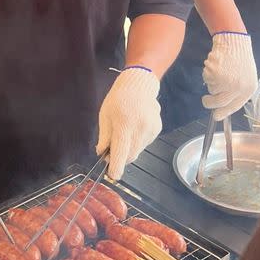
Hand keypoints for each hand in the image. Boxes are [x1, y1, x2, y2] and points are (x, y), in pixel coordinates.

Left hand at [97, 66, 160, 180]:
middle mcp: (140, 128)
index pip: (121, 152)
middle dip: (121, 158)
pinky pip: (145, 144)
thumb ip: (104, 137)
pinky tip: (135, 128)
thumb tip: (102, 154)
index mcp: (124, 124)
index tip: (112, 175)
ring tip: (125, 133)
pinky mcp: (157, 129)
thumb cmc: (118, 99)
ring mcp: (151, 129)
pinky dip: (137, 142)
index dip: (116, 167)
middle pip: (131, 155)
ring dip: (129, 149)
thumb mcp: (104, 116)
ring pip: (138, 151)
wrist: (139, 85)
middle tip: (111, 152)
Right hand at [202, 33, 257, 120]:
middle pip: (219, 103)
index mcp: (248, 89)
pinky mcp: (216, 74)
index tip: (216, 116)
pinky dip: (208, 73)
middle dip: (209, 103)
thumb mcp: (246, 77)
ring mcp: (227, 81)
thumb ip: (237, 91)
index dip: (223, 113)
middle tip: (205, 100)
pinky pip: (207, 79)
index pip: (234, 107)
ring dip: (212, 82)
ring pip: (211, 89)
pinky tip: (216, 65)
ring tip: (219, 70)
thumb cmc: (240, 58)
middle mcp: (238, 87)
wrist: (234, 40)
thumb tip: (222, 106)